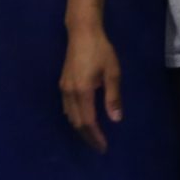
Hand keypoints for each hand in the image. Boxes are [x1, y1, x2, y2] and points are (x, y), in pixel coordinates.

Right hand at [60, 25, 122, 153]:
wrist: (82, 32)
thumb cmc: (100, 50)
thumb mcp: (112, 72)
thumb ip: (113, 97)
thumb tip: (116, 119)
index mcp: (82, 92)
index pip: (88, 122)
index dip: (95, 136)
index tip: (103, 147)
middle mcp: (69, 93)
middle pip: (76, 123)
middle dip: (87, 136)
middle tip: (99, 146)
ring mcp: (64, 88)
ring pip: (70, 116)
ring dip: (80, 128)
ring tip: (93, 135)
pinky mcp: (63, 84)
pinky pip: (67, 108)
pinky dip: (75, 118)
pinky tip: (83, 118)